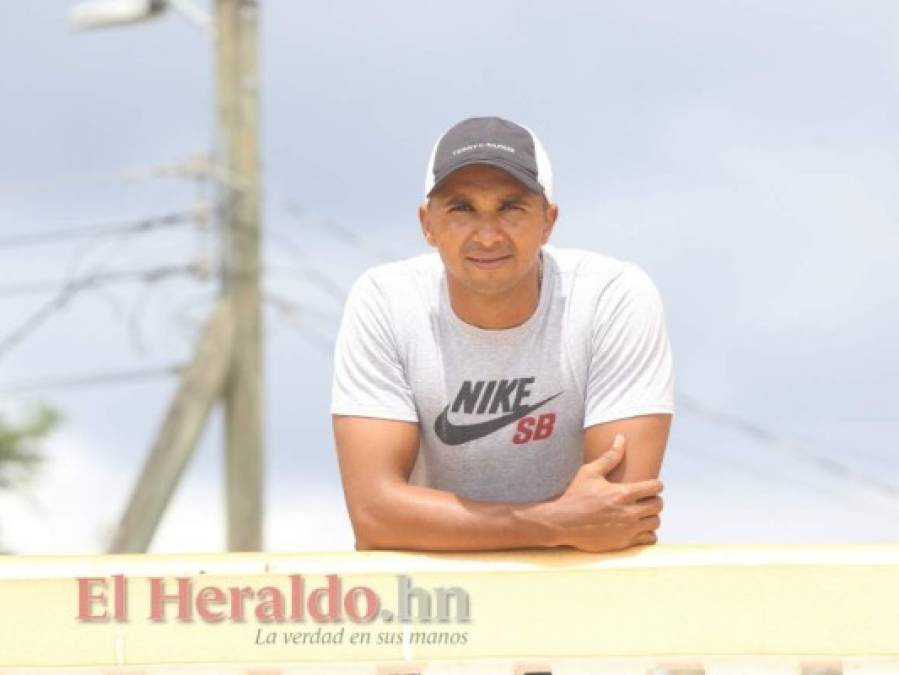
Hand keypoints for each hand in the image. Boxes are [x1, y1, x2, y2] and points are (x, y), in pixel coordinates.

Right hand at [546, 433, 663, 551]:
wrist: (563, 523)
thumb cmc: (575, 496)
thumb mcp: (590, 472)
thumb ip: (609, 456)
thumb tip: (621, 438)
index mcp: (623, 493)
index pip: (655, 487)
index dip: (655, 484)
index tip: (650, 485)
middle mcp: (629, 512)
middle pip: (658, 505)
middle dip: (654, 500)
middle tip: (645, 499)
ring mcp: (628, 529)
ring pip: (656, 522)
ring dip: (651, 516)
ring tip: (642, 513)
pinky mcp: (624, 543)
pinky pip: (649, 539)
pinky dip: (648, 533)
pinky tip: (639, 528)